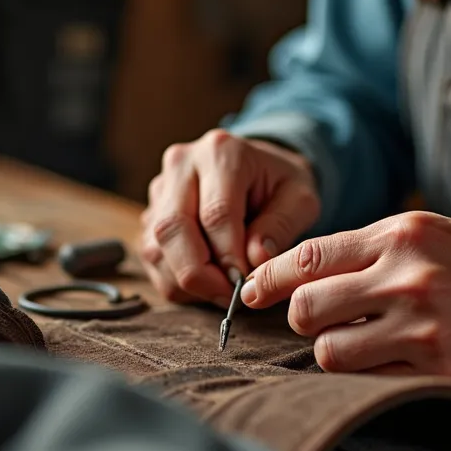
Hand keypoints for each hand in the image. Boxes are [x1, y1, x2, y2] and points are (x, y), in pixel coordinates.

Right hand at [140, 129, 320, 307]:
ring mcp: (160, 190)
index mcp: (221, 153)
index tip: (247, 283)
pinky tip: (206, 282)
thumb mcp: (300, 199)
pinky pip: (152, 259)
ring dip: (187, 282)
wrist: (258, 171)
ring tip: (221, 290)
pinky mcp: (150, 214)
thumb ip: (281, 226)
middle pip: (173, 229)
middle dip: (200, 274)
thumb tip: (254, 260)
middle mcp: (182, 164)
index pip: (216, 214)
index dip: (229, 257)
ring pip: (156, 248)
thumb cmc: (279, 186)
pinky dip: (176, 282)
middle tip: (229, 297)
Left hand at [240, 211, 450, 393]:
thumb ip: (376, 248)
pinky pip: (371, 379)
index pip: (310, 256)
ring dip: (331, 351)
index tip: (253, 291)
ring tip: (353, 343)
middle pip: (308, 307)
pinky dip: (364, 375)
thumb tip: (312, 270)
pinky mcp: (442, 368)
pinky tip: (380, 364)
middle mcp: (407, 277)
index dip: (270, 277)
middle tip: (314, 321)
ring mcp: (424, 326)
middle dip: (300, 318)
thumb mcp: (439, 232)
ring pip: (331, 351)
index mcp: (403, 235)